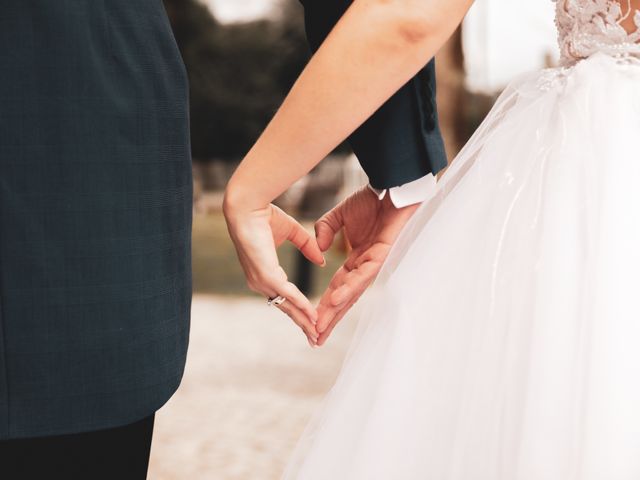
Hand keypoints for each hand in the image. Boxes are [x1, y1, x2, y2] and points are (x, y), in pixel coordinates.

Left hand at [223, 199, 325, 345]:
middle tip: (314, 339)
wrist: (248, 206)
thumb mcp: (292, 232)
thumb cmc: (264, 215)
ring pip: (286, 306)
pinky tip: (312, 315)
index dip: (299, 310)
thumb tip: (322, 261)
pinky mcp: (266, 275)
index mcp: (264, 274)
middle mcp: (261, 282)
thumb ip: (307, 246)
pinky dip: (301, 305)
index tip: (312, 321)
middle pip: (285, 309)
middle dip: (302, 325)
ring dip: (303, 320)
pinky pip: (288, 294)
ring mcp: (262, 281)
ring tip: (316, 333)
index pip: (283, 298)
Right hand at [313, 185, 419, 344]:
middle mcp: (364, 267)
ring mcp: (374, 262)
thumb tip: (317, 248)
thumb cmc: (369, 200)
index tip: (310, 324)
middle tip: (315, 340)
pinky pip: (364, 274)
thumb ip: (324, 229)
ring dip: (337, 309)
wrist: (390, 187)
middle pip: (345, 299)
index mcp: (354, 261)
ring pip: (353, 292)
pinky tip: (336, 298)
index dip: (324, 307)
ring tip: (322, 324)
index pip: (337, 289)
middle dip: (330, 319)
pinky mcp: (383, 253)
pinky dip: (350, 287)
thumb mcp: (338, 216)